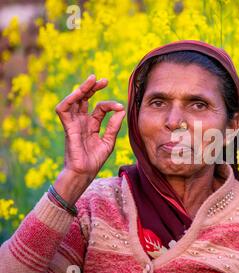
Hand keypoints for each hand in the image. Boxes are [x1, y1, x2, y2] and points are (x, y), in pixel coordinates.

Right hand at [53, 75, 125, 205]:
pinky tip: (79, 93)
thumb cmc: (95, 160)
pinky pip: (63, 110)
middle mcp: (82, 121)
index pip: (100, 108)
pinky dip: (69, 100)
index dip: (110, 105)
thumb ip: (114, 126)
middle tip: (103, 80)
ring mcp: (74, 123)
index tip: (120, 107)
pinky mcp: (68, 127)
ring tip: (92, 80)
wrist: (85, 172)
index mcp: (92, 124)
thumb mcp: (109, 141)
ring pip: (74, 100)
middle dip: (93, 88)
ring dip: (82, 89)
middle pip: (85, 99)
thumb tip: (122, 111)